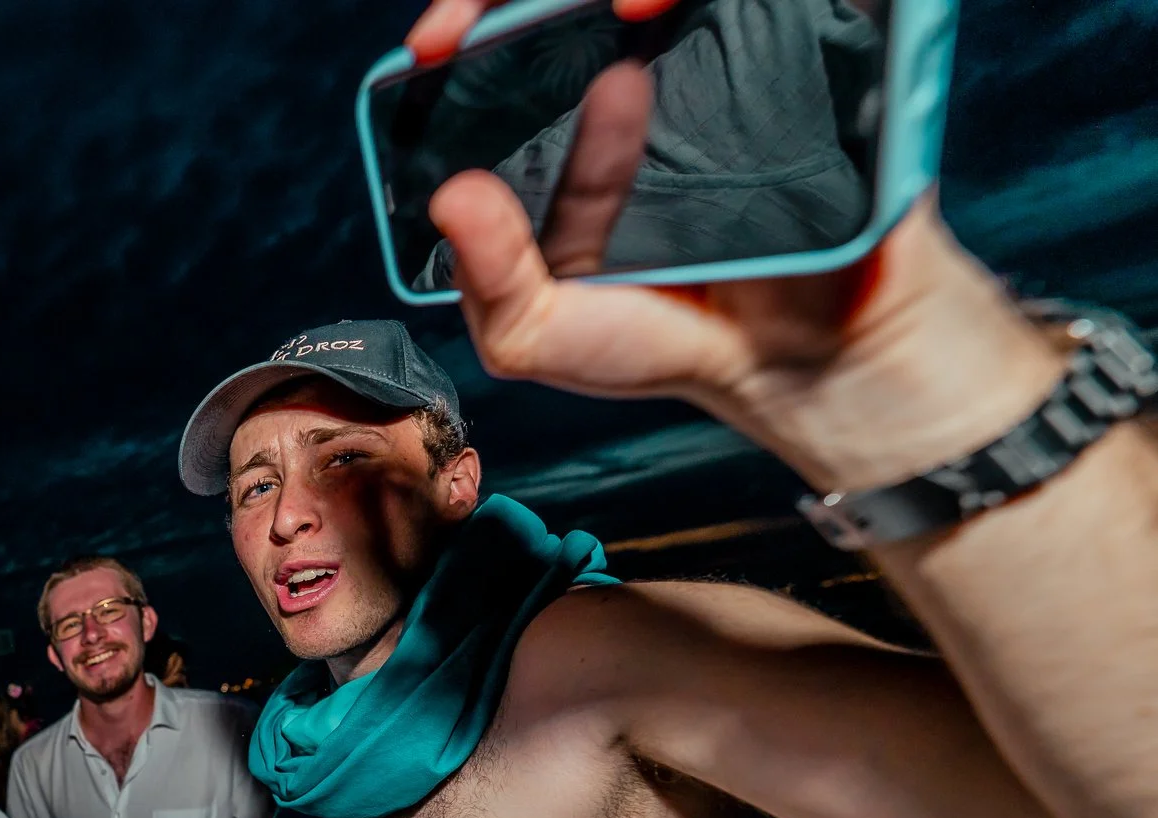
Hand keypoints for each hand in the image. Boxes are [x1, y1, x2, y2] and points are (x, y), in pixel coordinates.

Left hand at [406, 1, 1063, 495]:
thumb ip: (487, 276)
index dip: (466, 18)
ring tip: (622, 10)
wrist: (811, 357)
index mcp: (559, 131)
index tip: (431, 48)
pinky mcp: (799, 46)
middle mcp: (632, 76)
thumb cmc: (666, 343)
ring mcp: (714, 57)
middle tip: (482, 23)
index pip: (502, 40)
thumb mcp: (540, 335)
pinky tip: (662, 9)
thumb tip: (450, 195)